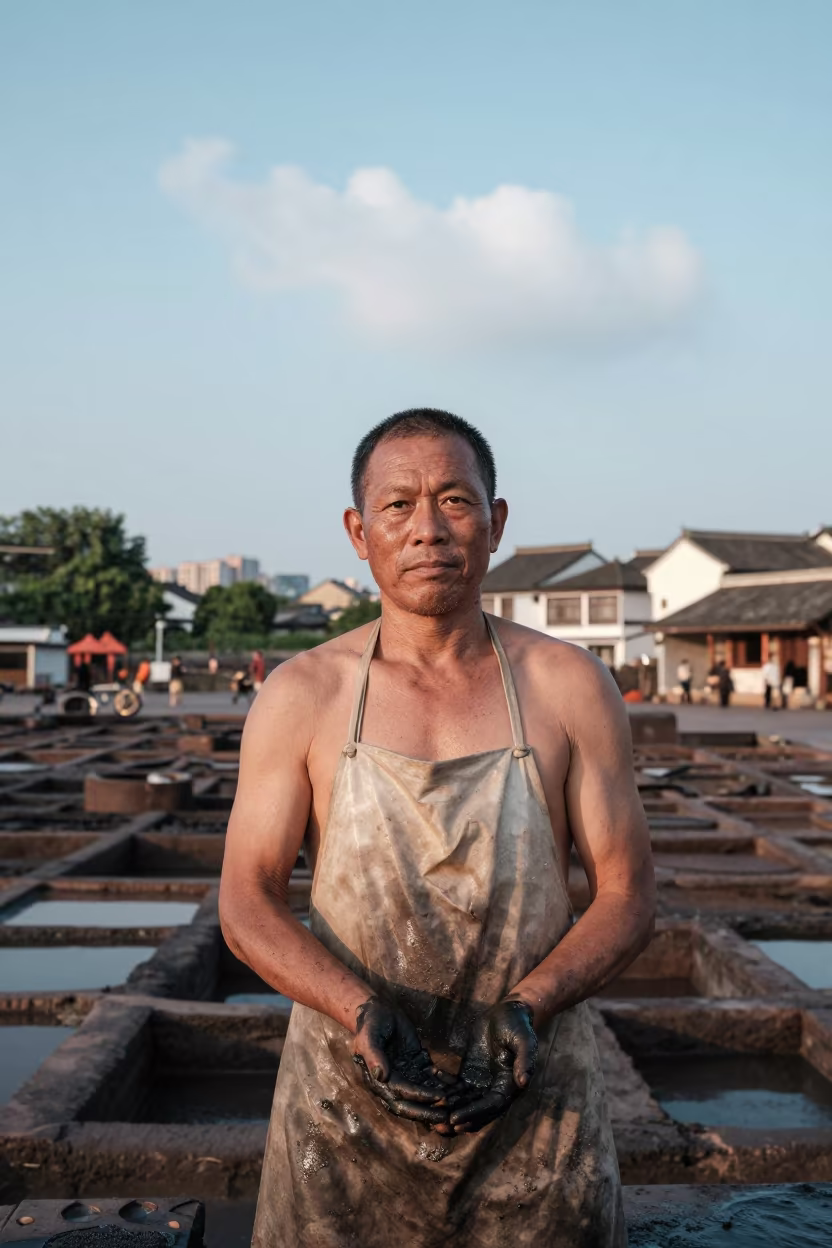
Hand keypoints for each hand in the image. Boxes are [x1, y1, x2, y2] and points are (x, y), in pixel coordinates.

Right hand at [352, 998, 453, 1123]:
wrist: (378, 1010)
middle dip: (429, 1110)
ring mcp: (406, 1074)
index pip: (401, 1094)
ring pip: (423, 1091)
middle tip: (448, 1115)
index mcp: (379, 1080)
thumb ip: (374, 1056)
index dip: (419, 1097)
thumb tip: (380, 1076)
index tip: (437, 1098)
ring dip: (439, 1098)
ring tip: (457, 1101)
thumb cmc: (370, 1024)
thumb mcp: (368, 1037)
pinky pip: (430, 1076)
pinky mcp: (416, 1064)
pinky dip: (443, 1081)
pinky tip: (457, 1085)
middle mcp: (393, 1081)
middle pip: (411, 1102)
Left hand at [440, 998, 536, 1134]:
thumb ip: (525, 1060)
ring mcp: (482, 1082)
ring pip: (464, 1103)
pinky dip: (445, 1089)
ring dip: (449, 1110)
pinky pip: (457, 1087)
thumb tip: (524, 1082)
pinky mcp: (471, 1074)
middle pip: (476, 1111)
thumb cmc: (519, 1026)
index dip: (474, 1113)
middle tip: (438, 1127)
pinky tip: (431, 1084)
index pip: (491, 1106)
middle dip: (458, 1120)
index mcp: (510, 1086)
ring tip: (430, 1114)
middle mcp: (496, 1089)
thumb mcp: (524, 1040)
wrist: (509, 1012)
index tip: (456, 1120)